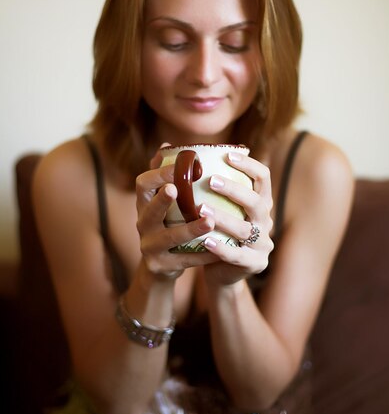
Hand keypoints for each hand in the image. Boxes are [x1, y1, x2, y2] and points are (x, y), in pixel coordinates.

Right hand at [135, 148, 217, 279]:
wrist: (159, 268)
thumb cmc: (167, 225)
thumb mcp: (162, 203)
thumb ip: (165, 177)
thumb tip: (169, 144)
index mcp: (144, 205)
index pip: (142, 184)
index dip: (156, 175)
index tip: (175, 167)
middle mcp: (142, 224)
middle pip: (148, 212)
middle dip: (161, 200)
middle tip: (176, 189)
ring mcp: (149, 247)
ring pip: (169, 238)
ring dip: (189, 229)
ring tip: (210, 220)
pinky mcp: (161, 266)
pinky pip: (185, 260)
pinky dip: (203, 254)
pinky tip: (221, 248)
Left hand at [201, 152, 273, 286]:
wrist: (223, 272)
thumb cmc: (216, 231)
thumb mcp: (216, 206)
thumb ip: (203, 183)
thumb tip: (168, 149)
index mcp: (260, 202)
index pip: (263, 177)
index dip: (249, 165)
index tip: (228, 155)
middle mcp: (266, 221)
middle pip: (256, 202)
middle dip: (234, 190)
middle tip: (211, 181)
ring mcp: (262, 244)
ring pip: (244, 229)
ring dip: (223, 218)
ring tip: (201, 209)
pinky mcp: (254, 264)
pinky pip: (237, 255)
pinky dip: (220, 247)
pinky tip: (205, 240)